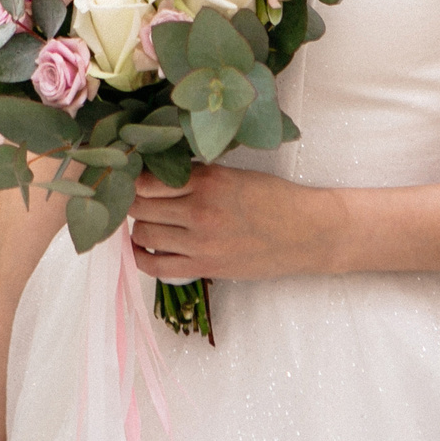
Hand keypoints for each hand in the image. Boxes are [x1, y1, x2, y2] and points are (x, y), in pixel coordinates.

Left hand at [128, 163, 344, 281]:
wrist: (307, 233)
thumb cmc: (274, 198)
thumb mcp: (234, 175)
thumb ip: (196, 175)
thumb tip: (153, 174)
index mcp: (208, 179)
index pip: (147, 178)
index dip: (133, 178)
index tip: (132, 178)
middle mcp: (200, 209)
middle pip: (139, 205)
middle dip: (132, 202)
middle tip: (135, 200)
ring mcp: (200, 241)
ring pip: (143, 232)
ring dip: (139, 226)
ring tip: (148, 221)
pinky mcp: (205, 267)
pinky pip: (155, 264)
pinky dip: (142, 255)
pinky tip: (145, 247)